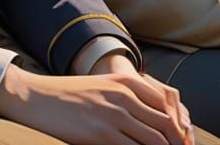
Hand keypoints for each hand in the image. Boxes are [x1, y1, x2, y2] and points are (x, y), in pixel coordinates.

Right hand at [0, 64, 193, 144]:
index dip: (178, 127)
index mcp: (125, 81)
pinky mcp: (101, 134)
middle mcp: (123, 95)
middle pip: (165, 124)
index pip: (166, 104)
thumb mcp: (102, 87)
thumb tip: (151, 122)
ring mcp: (113, 115)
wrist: (36, 97)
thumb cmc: (68, 95)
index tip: (182, 142)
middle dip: (176, 143)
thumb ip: (127, 97)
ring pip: (154, 140)